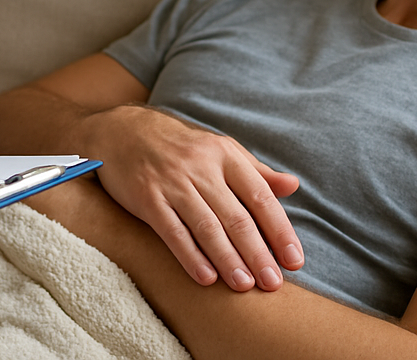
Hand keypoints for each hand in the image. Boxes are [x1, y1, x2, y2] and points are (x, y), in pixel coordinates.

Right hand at [85, 105, 302, 292]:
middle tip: (274, 284)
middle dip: (258, 253)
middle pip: (236, 216)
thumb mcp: (219, 149)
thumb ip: (256, 171)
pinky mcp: (147, 197)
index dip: (279, 230)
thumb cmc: (179, 146)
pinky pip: (172, 230)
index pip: (260, 196)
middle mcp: (200, 166)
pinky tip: (206, 278)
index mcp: (224, 154)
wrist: (122, 130)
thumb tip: (294, 186)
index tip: (294, 261)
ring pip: (206, 226)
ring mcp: (172, 182)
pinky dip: (190, 256)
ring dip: (228, 259)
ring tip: (245, 286)